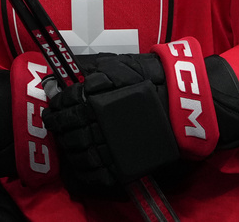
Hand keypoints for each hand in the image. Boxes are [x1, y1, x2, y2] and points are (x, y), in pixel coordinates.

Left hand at [42, 38, 238, 190]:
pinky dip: (84, 172)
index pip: (64, 103)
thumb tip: (60, 76)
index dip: (55, 105)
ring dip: (68, 147)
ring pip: (79, 150)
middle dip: (58, 125)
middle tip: (54, 124)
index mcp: (94, 96)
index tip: (52, 106)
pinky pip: (96, 174)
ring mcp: (111, 145)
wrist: (186, 102)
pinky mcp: (124, 165)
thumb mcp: (116, 64)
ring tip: (66, 143)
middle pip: (67, 127)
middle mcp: (98, 121)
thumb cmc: (152, 77)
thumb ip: (88, 70)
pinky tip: (79, 167)